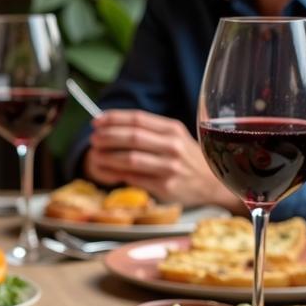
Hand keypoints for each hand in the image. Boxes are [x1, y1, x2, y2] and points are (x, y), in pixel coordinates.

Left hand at [84, 110, 237, 208]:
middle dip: (107, 136)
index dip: (113, 118)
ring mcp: (169, 167)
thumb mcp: (174, 137)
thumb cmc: (186, 158)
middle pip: (132, 137)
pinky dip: (114, 173)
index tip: (96, 121)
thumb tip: (109, 125)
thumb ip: (148, 131)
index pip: (137, 119)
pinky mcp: (165, 186)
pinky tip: (105, 170)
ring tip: (95, 154)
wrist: (212, 183)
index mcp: (172, 129)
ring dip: (107, 156)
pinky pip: (133, 178)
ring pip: (130, 158)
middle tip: (93, 138)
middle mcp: (172, 146)